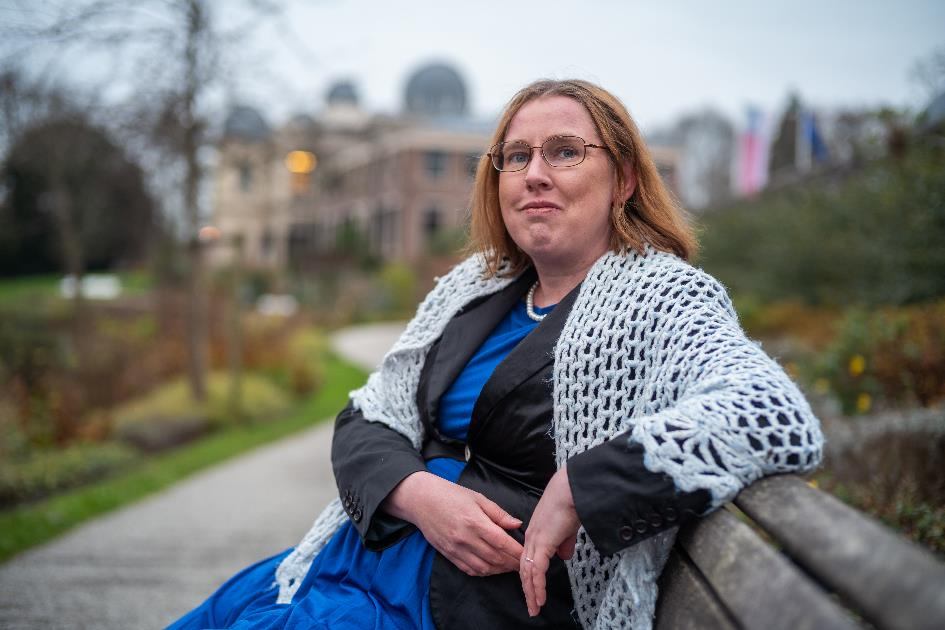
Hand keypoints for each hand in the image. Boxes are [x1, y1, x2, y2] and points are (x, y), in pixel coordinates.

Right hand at [384, 471, 523, 576]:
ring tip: (511, 567)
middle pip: (495, 558)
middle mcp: (465, 538)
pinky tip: (493, 569)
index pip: (502, 543)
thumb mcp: (477, 498)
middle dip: (512, 563)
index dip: (517, 552)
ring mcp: (456, 549)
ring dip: (500, 570)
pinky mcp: (449, 555)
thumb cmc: (451, 495)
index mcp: (475, 522)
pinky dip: (484, 572)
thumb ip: (498, 514)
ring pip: (484, 568)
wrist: (421, 500)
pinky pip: (470, 570)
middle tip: (525, 564)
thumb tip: (517, 524)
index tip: (529, 554)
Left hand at [520, 466, 580, 616]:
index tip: (533, 591)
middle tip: (531, 606)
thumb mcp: (567, 528)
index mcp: (535, 533)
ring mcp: (535, 540)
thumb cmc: (571, 503)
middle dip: (528, 589)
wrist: (572, 490)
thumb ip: (563, 543)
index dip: (530, 576)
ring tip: (535, 608)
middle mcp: (531, 537)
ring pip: (528, 572)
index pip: (528, 559)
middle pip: (524, 568)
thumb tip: (564, 557)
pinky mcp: (542, 543)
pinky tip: (540, 598)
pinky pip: (537, 570)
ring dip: (531, 592)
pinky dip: (537, 586)